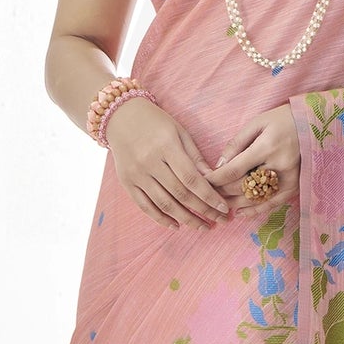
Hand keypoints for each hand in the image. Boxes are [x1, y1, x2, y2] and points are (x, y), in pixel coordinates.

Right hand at [103, 96, 230, 229]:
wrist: (120, 117)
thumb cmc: (156, 122)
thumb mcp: (179, 132)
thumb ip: (195, 157)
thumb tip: (214, 180)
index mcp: (166, 146)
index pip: (191, 178)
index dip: (209, 196)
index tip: (224, 208)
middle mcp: (149, 162)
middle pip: (180, 194)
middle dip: (203, 211)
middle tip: (220, 221)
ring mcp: (136, 174)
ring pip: (164, 204)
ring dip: (186, 219)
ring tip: (202, 226)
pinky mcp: (126, 183)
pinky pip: (145, 206)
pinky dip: (161, 219)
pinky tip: (177, 225)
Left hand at [210, 103, 300, 215]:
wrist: (316, 123)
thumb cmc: (283, 119)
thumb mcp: (258, 123)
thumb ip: (237, 143)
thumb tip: (219, 165)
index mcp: (267, 147)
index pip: (235, 170)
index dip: (216, 179)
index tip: (203, 182)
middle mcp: (279, 165)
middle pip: (244, 186)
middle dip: (223, 192)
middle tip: (207, 194)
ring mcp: (289, 178)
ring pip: (256, 197)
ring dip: (235, 203)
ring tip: (220, 205)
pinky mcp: (295, 185)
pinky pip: (273, 203)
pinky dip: (256, 210)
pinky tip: (240, 213)